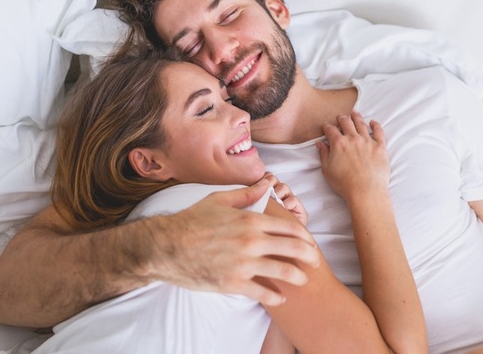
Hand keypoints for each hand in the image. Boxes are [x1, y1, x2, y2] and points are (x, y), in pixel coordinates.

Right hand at [153, 180, 320, 306]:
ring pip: (283, 272)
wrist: (166, 246)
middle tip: (315, 261)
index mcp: (250, 220)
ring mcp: (243, 263)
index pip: (289, 228)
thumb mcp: (219, 200)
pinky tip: (280, 298)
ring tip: (303, 280)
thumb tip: (266, 184)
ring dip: (297, 277)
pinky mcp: (233, 282)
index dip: (305, 236)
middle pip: (293, 249)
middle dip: (309, 256)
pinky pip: (262, 293)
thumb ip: (246, 194)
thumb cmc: (191, 221)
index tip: (310, 242)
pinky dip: (275, 297)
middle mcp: (251, 241)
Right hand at [316, 111, 389, 203]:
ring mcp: (368, 141)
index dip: (326, 127)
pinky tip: (373, 122)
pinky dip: (375, 125)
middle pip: (346, 123)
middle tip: (340, 117)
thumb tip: (320, 144)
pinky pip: (379, 131)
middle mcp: (353, 138)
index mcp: (338, 143)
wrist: (366, 191)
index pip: (330, 130)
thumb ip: (323, 154)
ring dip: (356, 117)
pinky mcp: (380, 146)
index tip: (325, 127)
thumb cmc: (345, 183)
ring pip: (361, 124)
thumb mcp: (327, 170)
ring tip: (354, 113)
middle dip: (341, 119)